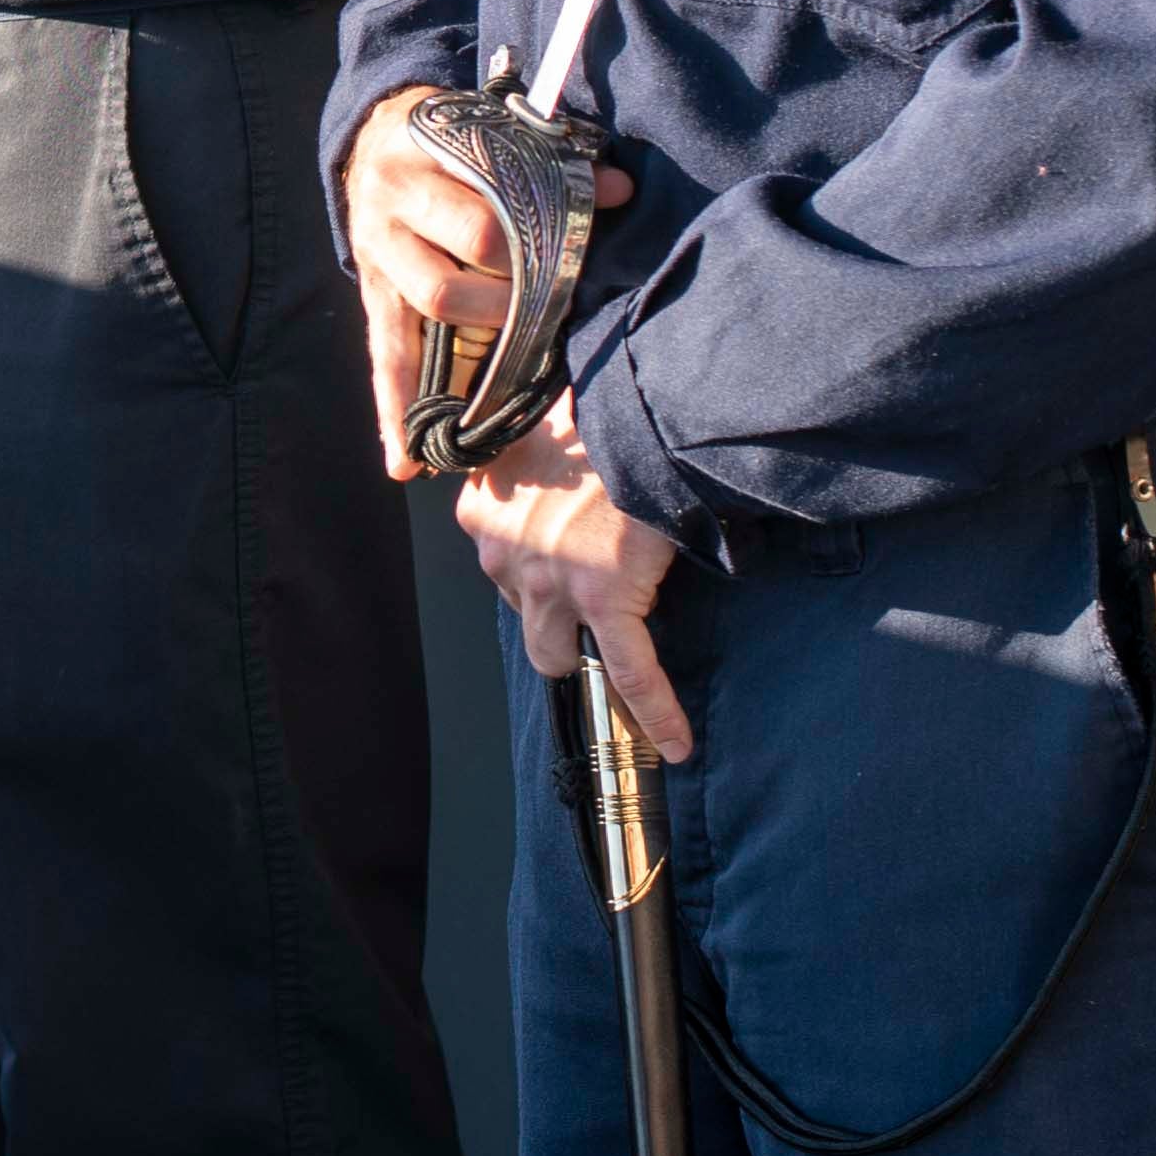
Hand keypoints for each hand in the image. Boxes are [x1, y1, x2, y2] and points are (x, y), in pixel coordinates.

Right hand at [338, 88, 633, 478]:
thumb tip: (618, 191)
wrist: (374, 136)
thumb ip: (549, 159)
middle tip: (549, 306)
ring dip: (479, 341)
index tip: (578, 253)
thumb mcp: (490, 133)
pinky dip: (393, 413)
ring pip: (428, 308)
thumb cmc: (449, 140)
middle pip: (457, 271)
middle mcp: (390, 214)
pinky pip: (383, 361)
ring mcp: (377, 260)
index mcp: (421, 164)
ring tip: (516, 362)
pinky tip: (406, 463)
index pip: (483, 214)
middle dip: (511, 295)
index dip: (536, 236)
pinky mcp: (373, 298)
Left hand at [455, 419, 690, 762]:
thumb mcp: (528, 433)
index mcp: (480, 513)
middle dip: (554, 618)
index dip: (535, 576)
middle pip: (522, 616)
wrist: (634, 412)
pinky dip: (653, 711)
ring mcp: (549, 582)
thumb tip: (539, 471)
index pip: (500, 570)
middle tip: (593, 604)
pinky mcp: (602, 600)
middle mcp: (501, 553)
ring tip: (619, 661)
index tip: (563, 574)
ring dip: (585, 657)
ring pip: (555, 653)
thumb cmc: (588, 416)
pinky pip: (630, 673)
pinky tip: (674, 743)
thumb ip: (520, 466)